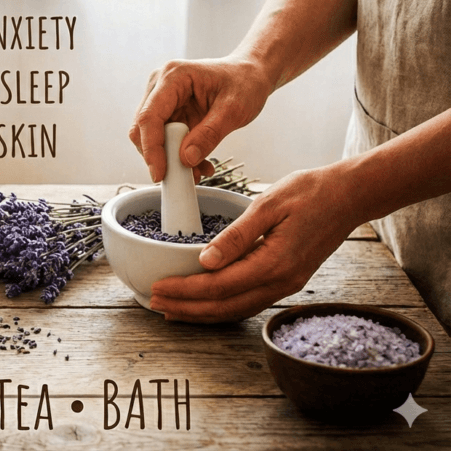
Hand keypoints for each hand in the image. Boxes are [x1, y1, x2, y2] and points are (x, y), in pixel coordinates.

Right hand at [129, 56, 272, 182]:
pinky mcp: (168, 112)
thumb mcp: (234, 109)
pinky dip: (177, 156)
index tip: (160, 174)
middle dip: (159, 156)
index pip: (150, 116)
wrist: (250, 75)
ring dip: (170, 159)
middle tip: (182, 176)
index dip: (151, 148)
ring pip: (150, 138)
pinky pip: (164, 140)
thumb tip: (186, 159)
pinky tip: (198, 163)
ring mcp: (162, 99)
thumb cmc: (245, 82)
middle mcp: (160, 86)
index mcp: (173, 77)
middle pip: (143, 129)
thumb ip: (209, 134)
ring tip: (198, 170)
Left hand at [149, 167, 360, 322]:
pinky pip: (248, 302)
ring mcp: (287, 284)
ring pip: (236, 309)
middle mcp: (281, 281)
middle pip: (224, 306)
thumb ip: (236, 236)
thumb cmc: (310, 193)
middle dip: (187, 307)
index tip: (158, 287)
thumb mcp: (268, 205)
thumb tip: (205, 261)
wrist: (350, 196)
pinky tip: (205, 303)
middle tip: (154, 302)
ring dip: (202, 312)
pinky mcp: (288, 280)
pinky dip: (222, 306)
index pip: (218, 286)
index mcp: (274, 263)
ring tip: (172, 309)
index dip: (185, 290)